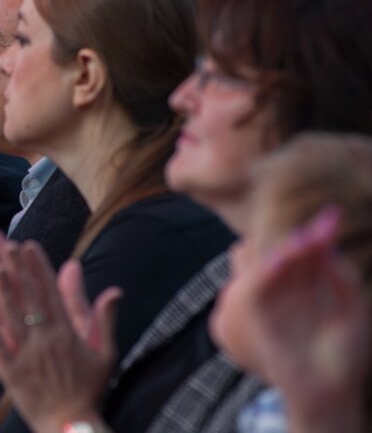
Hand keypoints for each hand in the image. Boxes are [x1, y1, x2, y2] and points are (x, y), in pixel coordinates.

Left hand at [0, 227, 120, 432]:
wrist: (72, 427)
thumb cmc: (90, 390)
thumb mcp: (105, 352)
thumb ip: (104, 317)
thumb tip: (113, 289)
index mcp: (66, 331)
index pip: (48, 290)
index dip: (34, 264)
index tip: (22, 241)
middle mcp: (42, 338)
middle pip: (19, 292)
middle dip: (2, 261)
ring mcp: (22, 354)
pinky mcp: (6, 371)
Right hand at [246, 208, 368, 432]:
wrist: (331, 390)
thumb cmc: (346, 355)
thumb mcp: (353, 310)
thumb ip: (341, 279)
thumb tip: (328, 250)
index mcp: (311, 287)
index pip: (309, 253)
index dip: (319, 235)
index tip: (333, 218)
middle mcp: (290, 290)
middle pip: (288, 253)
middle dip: (301, 240)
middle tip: (317, 231)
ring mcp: (273, 302)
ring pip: (267, 264)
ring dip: (283, 251)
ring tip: (303, 242)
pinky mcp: (257, 316)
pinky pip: (253, 289)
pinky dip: (262, 272)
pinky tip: (279, 261)